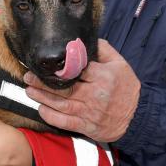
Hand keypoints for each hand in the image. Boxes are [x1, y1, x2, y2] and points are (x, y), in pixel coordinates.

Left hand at [24, 39, 139, 142]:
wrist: (138, 116)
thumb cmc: (127, 88)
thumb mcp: (120, 64)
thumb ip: (103, 50)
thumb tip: (84, 39)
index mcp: (103, 77)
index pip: (76, 69)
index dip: (58, 66)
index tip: (45, 63)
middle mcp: (95, 95)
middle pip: (63, 88)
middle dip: (42, 82)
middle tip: (28, 76)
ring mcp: (89, 112)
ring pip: (60, 104)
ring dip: (42, 97)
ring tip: (29, 90)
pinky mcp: (86, 126)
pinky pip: (64, 122)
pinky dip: (50, 116)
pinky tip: (41, 108)